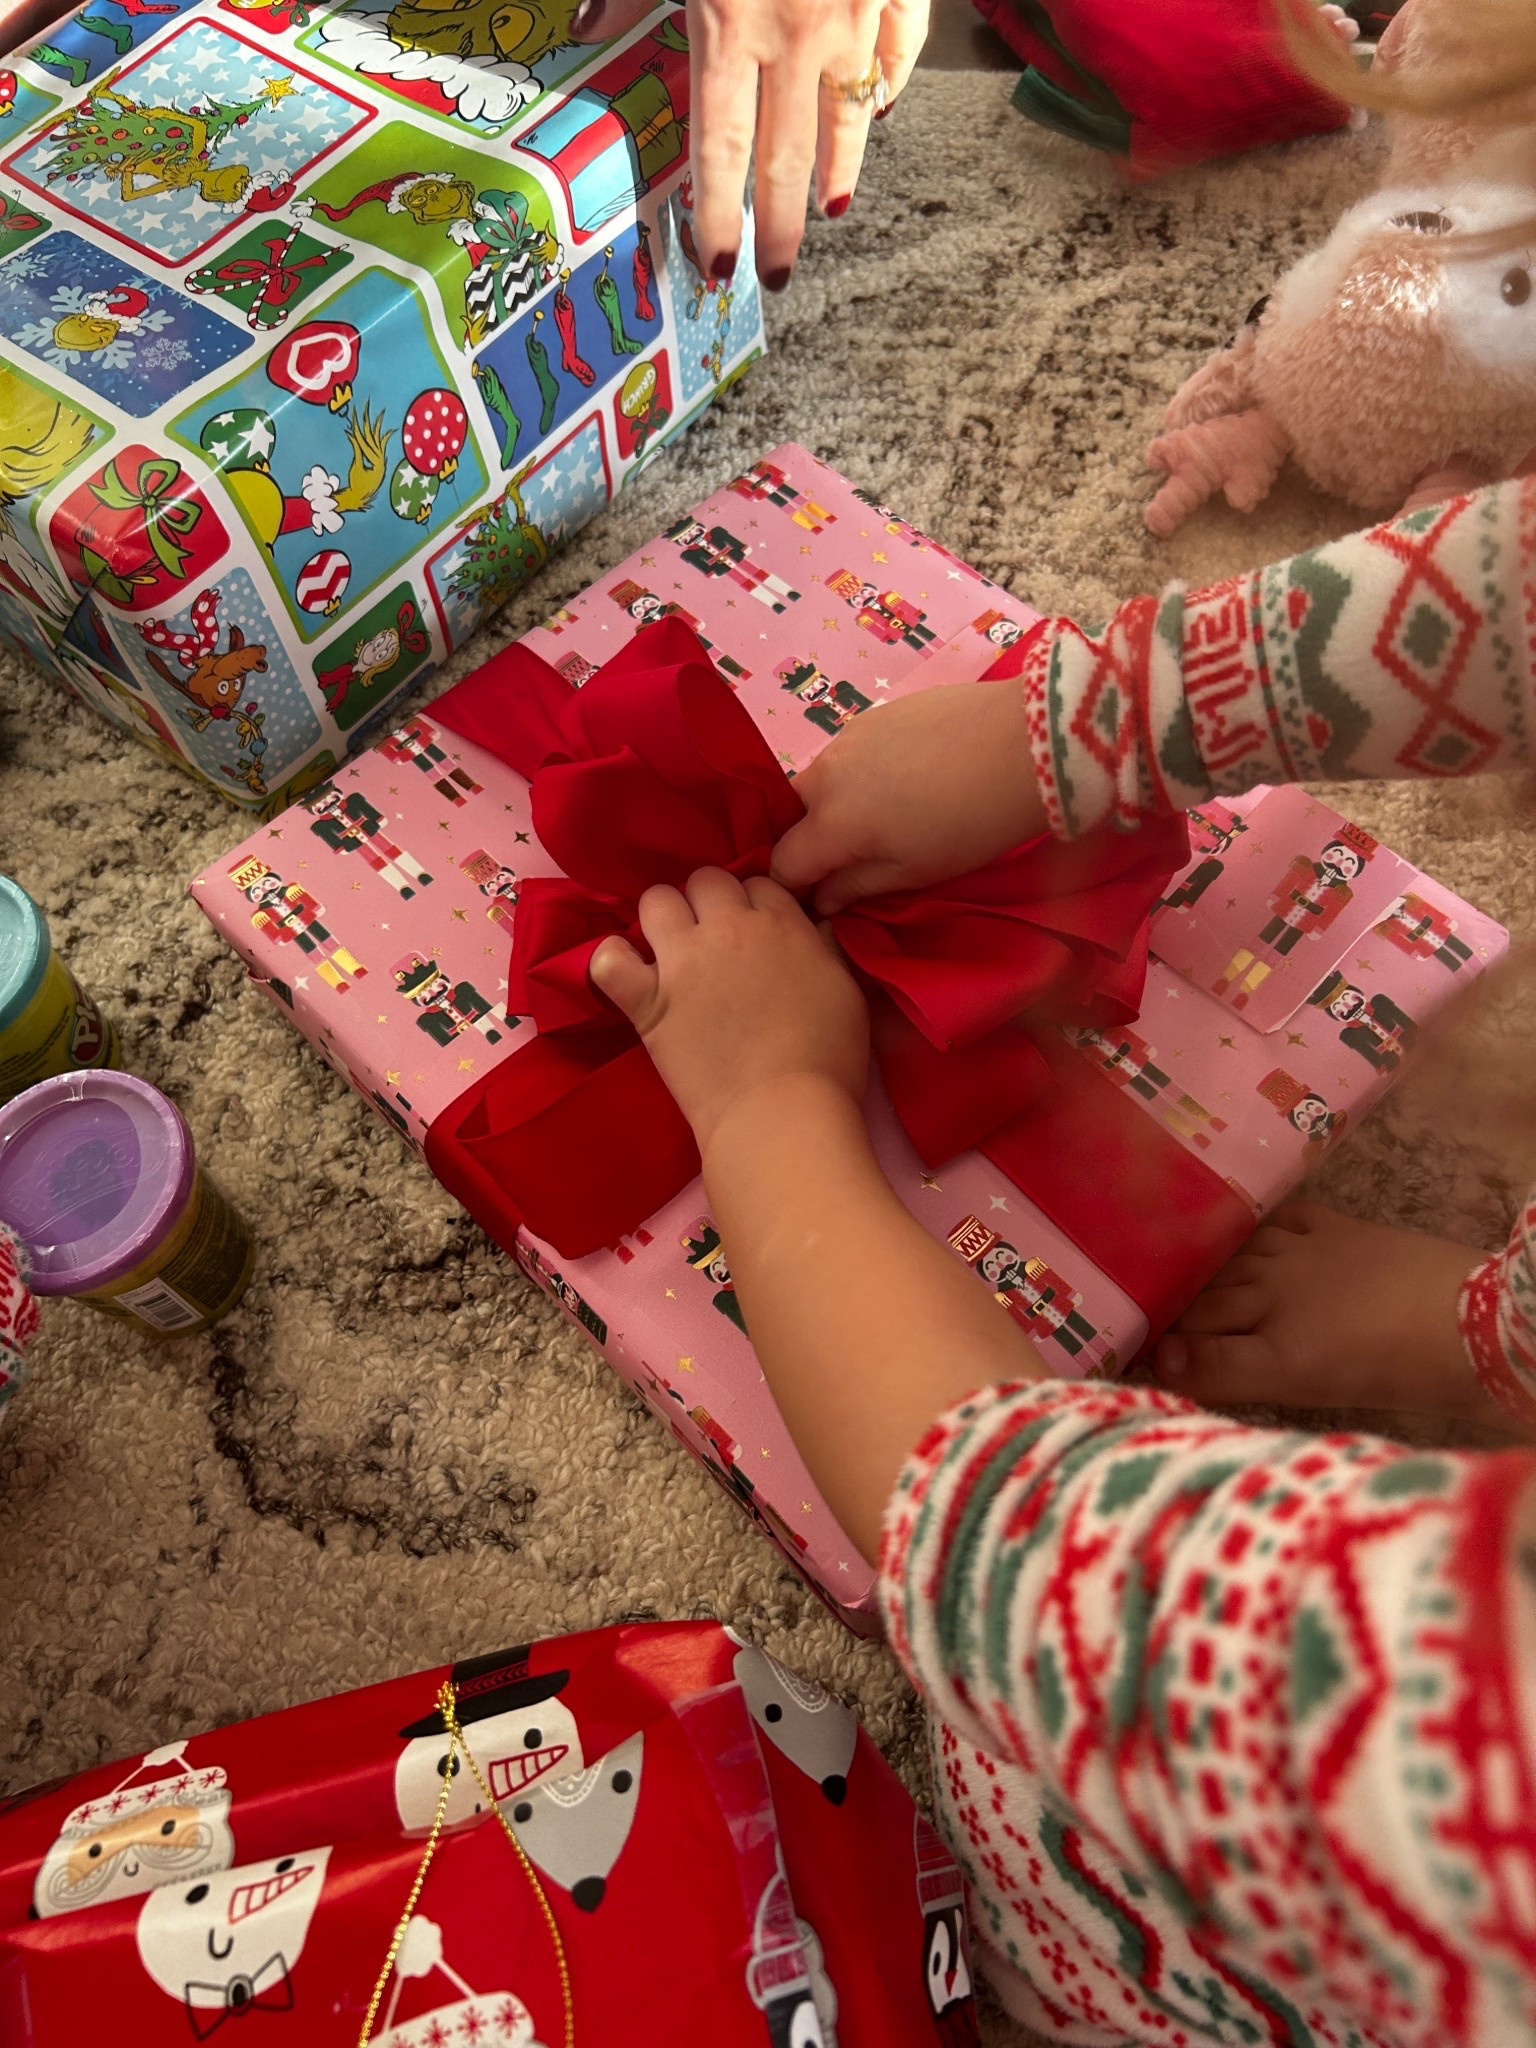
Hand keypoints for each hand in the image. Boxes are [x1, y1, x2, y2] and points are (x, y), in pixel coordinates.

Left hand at [571, 0, 929, 287]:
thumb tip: (591, 26)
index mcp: (730, 23)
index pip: (721, 148)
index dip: (719, 214)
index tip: (717, 265)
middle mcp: (799, 33)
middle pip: (786, 156)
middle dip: (779, 226)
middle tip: (776, 276)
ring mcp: (858, 11)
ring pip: (852, 116)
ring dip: (838, 172)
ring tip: (826, 214)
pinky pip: (900, 51)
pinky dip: (889, 88)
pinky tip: (878, 113)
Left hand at [590, 868, 867, 1153]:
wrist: (781, 1111)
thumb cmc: (827, 1059)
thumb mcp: (847, 991)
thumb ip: (827, 950)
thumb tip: (816, 926)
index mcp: (781, 924)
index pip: (758, 883)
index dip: (756, 906)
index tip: (758, 936)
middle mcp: (728, 928)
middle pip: (706, 880)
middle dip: (709, 902)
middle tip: (715, 941)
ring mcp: (682, 961)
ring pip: (656, 900)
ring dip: (662, 918)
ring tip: (671, 949)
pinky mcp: (647, 1000)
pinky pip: (609, 959)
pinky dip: (613, 962)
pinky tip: (627, 975)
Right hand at [770, 680, 1046, 914]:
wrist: (1030, 742)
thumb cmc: (972, 824)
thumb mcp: (915, 872)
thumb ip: (856, 887)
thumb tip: (821, 901)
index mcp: (830, 820)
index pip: (782, 862)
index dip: (796, 889)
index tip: (822, 901)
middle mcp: (826, 772)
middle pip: (793, 814)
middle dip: (811, 840)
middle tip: (857, 859)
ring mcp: (850, 735)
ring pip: (821, 780)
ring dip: (837, 805)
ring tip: (889, 817)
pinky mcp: (879, 712)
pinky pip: (851, 752)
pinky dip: (862, 774)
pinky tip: (909, 781)